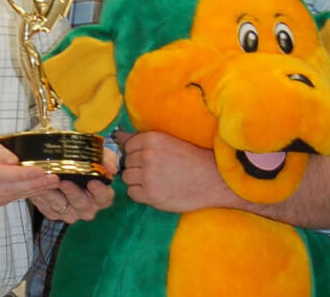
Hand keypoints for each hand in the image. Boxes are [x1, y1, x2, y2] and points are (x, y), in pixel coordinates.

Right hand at [0, 129, 60, 210]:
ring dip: (32, 190)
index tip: (44, 172)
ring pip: (10, 197)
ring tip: (51, 183)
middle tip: (56, 179)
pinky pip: (5, 199)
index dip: (26, 175)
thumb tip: (17, 163)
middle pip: (10, 189)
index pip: (3, 175)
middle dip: (35, 184)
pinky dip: (21, 193)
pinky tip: (35, 187)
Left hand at [29, 148, 118, 222]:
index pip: (105, 198)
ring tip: (49, 183)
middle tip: (65, 182)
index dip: (100, 191)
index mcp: (101, 196)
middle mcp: (87, 207)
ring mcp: (70, 212)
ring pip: (64, 208)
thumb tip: (110, 169)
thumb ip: (107, 159)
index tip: (92, 182)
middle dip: (74, 193)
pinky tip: (40, 187)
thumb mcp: (97, 155)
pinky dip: (43, 198)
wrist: (60, 162)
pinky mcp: (53, 213)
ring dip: (55, 196)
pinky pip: (48, 208)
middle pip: (84, 205)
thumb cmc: (83, 160)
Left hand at [117, 131, 233, 211]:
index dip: (136, 154)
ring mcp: (148, 176)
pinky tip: (155, 191)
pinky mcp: (151, 195)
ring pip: (127, 178)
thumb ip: (141, 139)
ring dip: (137, 181)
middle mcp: (147, 156)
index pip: (128, 146)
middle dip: (137, 167)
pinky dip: (140, 194)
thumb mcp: (168, 141)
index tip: (148, 159)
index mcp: (152, 139)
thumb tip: (117, 135)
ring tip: (154, 181)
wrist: (212, 180)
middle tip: (154, 171)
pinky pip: (132, 193)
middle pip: (127, 163)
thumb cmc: (192, 159)